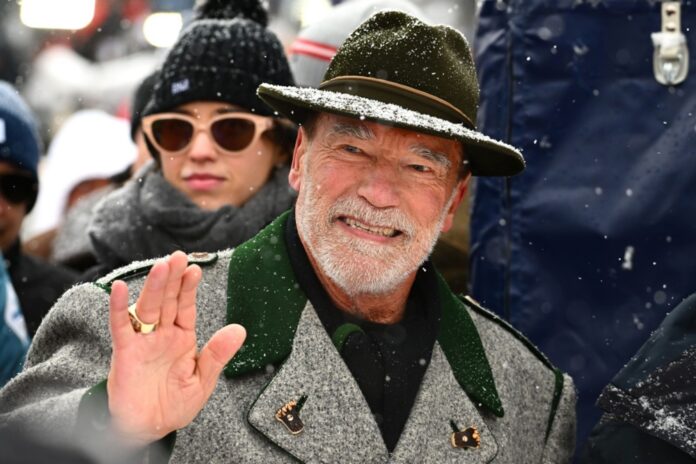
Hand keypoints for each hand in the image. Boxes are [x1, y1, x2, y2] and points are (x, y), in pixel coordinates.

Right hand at [106, 251, 245, 444]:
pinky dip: (118, 308)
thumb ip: (217, 354)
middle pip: (167, 301)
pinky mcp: (124, 353)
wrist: (147, 429)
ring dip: (153, 287)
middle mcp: (161, 334)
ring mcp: (142, 341)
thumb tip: (240, 330)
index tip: (195, 269)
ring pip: (147, 308)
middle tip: (177, 256)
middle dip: (172, 278)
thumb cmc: (174, 404)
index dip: (188, 288)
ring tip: (161, 266)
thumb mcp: (202, 380)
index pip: (185, 307)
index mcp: (182, 337)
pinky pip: (120, 327)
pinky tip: (120, 288)